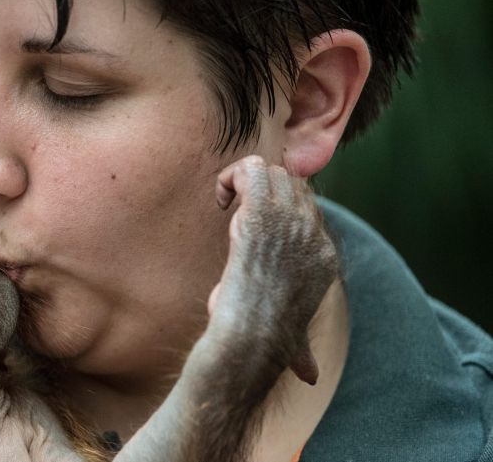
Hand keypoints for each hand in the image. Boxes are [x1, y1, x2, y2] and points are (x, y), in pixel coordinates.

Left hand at [209, 155, 338, 384]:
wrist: (250, 338)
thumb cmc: (260, 344)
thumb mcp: (289, 341)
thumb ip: (301, 349)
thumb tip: (311, 375)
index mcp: (325, 257)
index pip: (310, 207)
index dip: (278, 207)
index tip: (249, 228)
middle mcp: (314, 234)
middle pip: (293, 183)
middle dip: (262, 191)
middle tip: (235, 214)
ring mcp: (292, 221)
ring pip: (273, 171)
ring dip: (246, 181)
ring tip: (227, 206)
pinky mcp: (262, 214)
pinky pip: (250, 169)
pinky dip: (231, 177)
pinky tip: (219, 201)